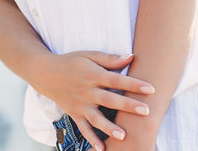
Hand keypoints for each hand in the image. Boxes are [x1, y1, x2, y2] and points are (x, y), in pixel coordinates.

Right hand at [31, 51, 154, 150]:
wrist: (46, 73)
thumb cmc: (72, 62)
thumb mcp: (89, 55)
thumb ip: (109, 59)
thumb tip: (131, 56)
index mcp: (93, 74)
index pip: (116, 80)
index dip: (133, 84)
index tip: (150, 88)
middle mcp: (86, 91)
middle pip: (110, 100)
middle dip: (128, 106)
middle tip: (146, 112)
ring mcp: (80, 104)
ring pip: (96, 118)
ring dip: (109, 128)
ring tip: (123, 136)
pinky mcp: (74, 114)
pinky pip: (83, 129)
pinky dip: (91, 139)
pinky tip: (102, 148)